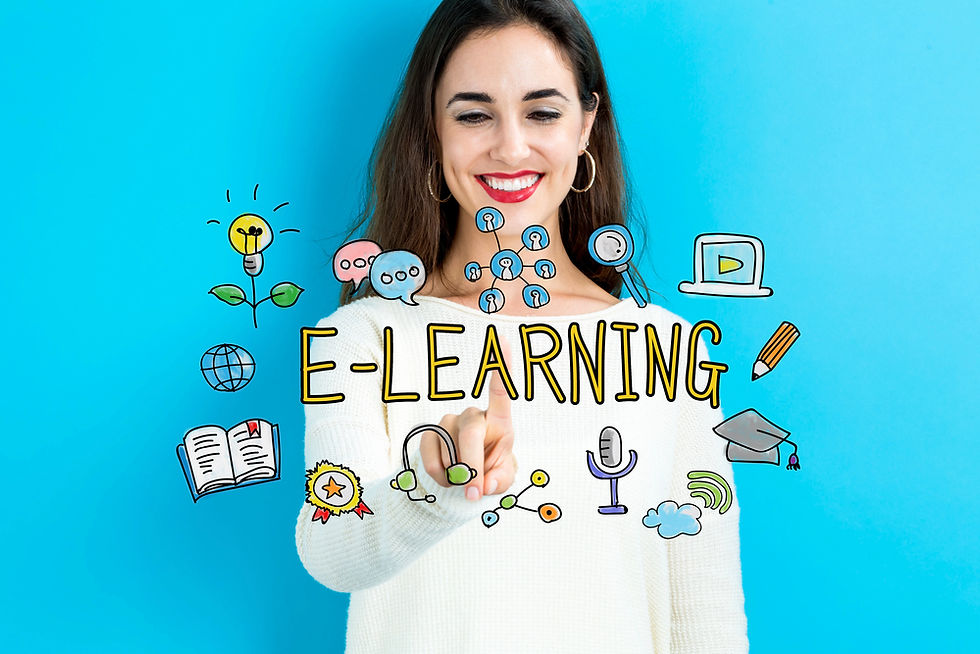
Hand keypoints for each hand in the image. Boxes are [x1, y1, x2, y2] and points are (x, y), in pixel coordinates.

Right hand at [419, 366, 516, 499]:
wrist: (466, 480)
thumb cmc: (491, 473)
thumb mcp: (502, 480)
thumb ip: (499, 482)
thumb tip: (483, 485)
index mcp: (499, 421)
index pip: (501, 391)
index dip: (503, 366)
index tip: (503, 339)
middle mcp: (473, 415)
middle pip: (471, 432)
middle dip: (472, 464)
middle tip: (473, 491)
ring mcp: (449, 421)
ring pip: (449, 449)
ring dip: (456, 474)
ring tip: (463, 482)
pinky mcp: (431, 433)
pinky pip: (430, 455)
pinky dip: (439, 474)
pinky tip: (447, 479)